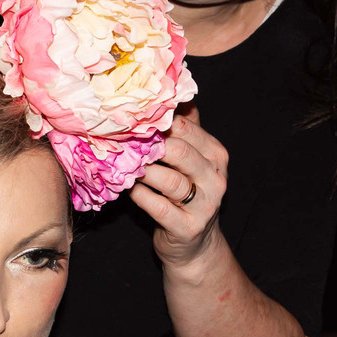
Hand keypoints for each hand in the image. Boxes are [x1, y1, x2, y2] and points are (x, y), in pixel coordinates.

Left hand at [130, 105, 229, 267]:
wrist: (194, 244)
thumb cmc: (185, 194)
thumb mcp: (190, 161)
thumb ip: (183, 129)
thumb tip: (166, 92)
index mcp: (215, 154)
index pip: (186, 128)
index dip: (155, 122)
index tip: (128, 118)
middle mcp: (216, 177)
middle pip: (179, 151)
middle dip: (148, 145)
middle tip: (120, 139)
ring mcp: (206, 204)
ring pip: (169, 180)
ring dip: (142, 171)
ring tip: (121, 165)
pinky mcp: (188, 227)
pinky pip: (159, 207)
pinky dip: (140, 196)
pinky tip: (127, 189)